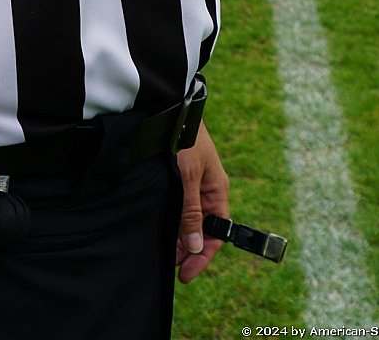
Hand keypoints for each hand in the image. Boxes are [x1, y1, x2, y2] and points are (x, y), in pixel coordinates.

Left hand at [175, 122, 228, 283]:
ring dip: (179, 236)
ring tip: (165, 251)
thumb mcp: (189, 177)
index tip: (187, 273)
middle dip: (189, 249)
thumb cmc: (184, 137)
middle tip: (172, 265)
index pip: (217, 233)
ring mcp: (191, 183)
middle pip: (202, 229)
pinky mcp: (177, 176)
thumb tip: (196, 247)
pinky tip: (161, 228)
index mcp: (217, 190)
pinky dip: (171, 220)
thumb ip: (192, 212)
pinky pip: (177, 206)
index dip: (204, 255)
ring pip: (188, 219)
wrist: (170, 106)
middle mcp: (206, 189)